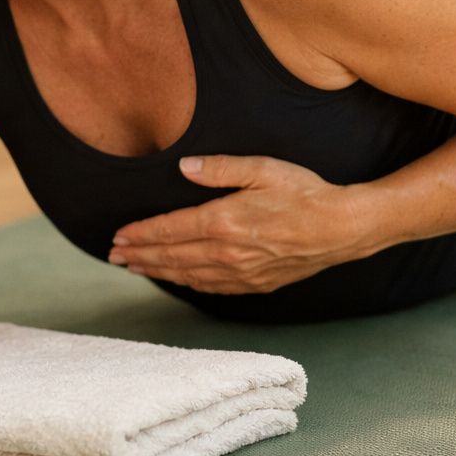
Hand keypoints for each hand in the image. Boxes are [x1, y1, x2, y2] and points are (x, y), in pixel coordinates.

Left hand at [108, 154, 369, 294]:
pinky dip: (187, 284)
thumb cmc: (304, 192)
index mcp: (223, 222)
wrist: (342, 228)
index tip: (117, 236)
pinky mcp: (256, 284)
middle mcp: (226, 253)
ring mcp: (241, 273)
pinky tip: (177, 280)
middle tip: (113, 257)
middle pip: (171, 257)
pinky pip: (211, 288)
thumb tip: (183, 167)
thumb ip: (220, 168)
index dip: (140, 234)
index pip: (169, 231)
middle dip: (139, 256)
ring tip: (134, 268)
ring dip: (157, 272)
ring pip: (187, 276)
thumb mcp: (263, 168)